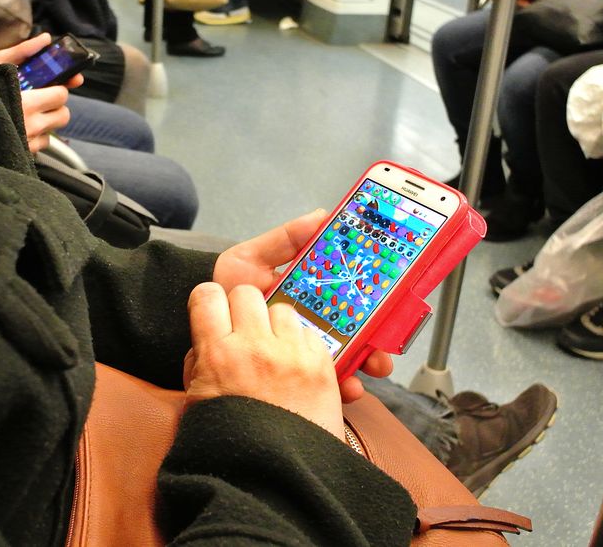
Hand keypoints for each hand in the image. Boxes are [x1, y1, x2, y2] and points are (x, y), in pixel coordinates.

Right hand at [0, 33, 83, 152]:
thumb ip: (23, 51)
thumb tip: (47, 39)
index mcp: (26, 102)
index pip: (60, 95)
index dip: (58, 88)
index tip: (53, 85)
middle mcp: (30, 126)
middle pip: (63, 115)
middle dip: (55, 105)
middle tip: (40, 98)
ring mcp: (27, 143)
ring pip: (52, 132)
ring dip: (45, 122)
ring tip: (27, 113)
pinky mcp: (22, 155)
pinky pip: (40, 146)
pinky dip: (34, 137)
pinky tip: (19, 127)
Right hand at [183, 283, 344, 438]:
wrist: (278, 479)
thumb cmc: (233, 446)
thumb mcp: (197, 403)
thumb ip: (199, 364)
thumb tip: (207, 339)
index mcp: (216, 355)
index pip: (206, 295)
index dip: (209, 303)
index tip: (214, 314)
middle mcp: (254, 346)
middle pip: (246, 293)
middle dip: (243, 309)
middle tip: (246, 333)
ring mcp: (291, 353)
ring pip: (281, 309)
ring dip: (276, 326)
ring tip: (275, 353)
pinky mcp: (321, 364)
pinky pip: (310, 332)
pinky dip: (302, 345)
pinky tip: (296, 368)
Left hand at [213, 209, 395, 401]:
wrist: (206, 327)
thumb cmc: (229, 290)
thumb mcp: (252, 259)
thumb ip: (284, 240)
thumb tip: (321, 216)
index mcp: (315, 292)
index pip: (354, 292)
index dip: (378, 294)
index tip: (396, 294)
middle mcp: (319, 322)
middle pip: (362, 328)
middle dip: (382, 336)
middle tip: (388, 337)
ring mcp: (311, 350)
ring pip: (353, 358)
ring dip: (371, 362)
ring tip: (374, 363)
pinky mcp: (300, 375)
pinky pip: (329, 383)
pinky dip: (345, 386)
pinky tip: (348, 385)